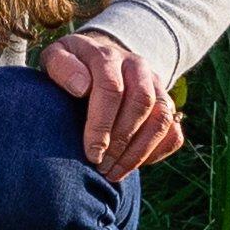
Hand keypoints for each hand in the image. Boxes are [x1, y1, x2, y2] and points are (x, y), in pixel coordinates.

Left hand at [45, 29, 184, 176]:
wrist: (98, 60)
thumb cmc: (71, 67)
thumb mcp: (56, 58)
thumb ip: (61, 66)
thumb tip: (81, 88)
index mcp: (108, 56)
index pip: (112, 88)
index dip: (102, 125)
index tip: (92, 153)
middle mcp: (137, 67)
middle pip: (141, 103)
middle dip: (121, 140)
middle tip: (101, 166)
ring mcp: (156, 85)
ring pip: (162, 118)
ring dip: (139, 151)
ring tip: (114, 172)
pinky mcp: (166, 104)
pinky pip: (174, 132)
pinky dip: (157, 153)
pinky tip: (131, 165)